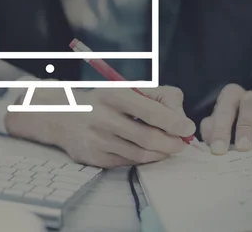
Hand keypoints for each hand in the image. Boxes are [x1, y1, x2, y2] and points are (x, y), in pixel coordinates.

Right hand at [5, 86, 195, 167]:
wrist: (63, 115)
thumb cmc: (104, 102)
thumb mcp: (127, 89)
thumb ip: (158, 98)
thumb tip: (182, 120)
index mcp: (114, 95)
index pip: (151, 111)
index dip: (174, 122)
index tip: (188, 129)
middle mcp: (103, 117)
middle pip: (148, 137)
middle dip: (172, 143)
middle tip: (182, 143)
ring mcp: (97, 140)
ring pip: (141, 154)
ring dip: (160, 152)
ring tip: (168, 147)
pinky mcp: (94, 157)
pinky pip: (128, 162)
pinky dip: (144, 158)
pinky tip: (147, 151)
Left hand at [200, 84, 251, 154]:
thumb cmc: (235, 123)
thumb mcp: (220, 124)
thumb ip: (211, 129)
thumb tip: (209, 140)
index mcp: (231, 95)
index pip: (224, 110)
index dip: (220, 130)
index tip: (218, 150)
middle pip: (249, 107)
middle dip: (245, 129)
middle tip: (243, 148)